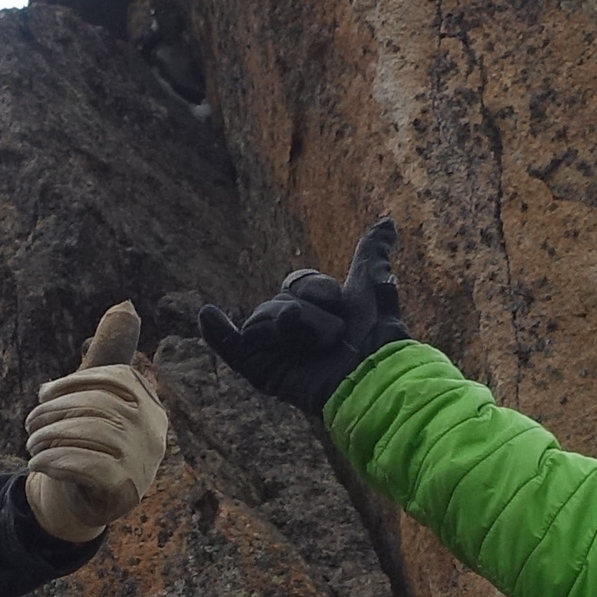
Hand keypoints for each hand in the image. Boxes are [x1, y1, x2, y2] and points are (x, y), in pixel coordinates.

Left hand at [20, 303, 172, 544]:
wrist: (85, 502)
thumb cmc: (89, 440)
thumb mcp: (96, 395)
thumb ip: (109, 352)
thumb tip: (126, 304)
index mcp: (150, 404)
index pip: (116, 379)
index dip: (75, 382)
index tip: (45, 393)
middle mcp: (153, 431)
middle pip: (100, 406)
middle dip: (55, 411)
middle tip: (31, 423)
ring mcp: (143, 462)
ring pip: (90, 435)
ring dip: (50, 436)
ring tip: (32, 442)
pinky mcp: (124, 489)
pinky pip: (85, 465)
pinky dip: (54, 460)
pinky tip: (38, 462)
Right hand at [195, 220, 409, 414]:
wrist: (372, 375)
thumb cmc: (376, 338)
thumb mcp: (372, 287)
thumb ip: (372, 255)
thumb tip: (388, 221)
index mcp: (312, 310)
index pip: (300, 283)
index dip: (318, 290)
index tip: (338, 302)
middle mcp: (292, 328)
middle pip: (279, 302)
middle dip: (308, 315)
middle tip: (334, 335)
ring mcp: (275, 350)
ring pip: (262, 321)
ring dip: (289, 330)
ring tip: (315, 348)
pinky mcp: (261, 371)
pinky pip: (232, 349)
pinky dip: (217, 334)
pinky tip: (207, 316)